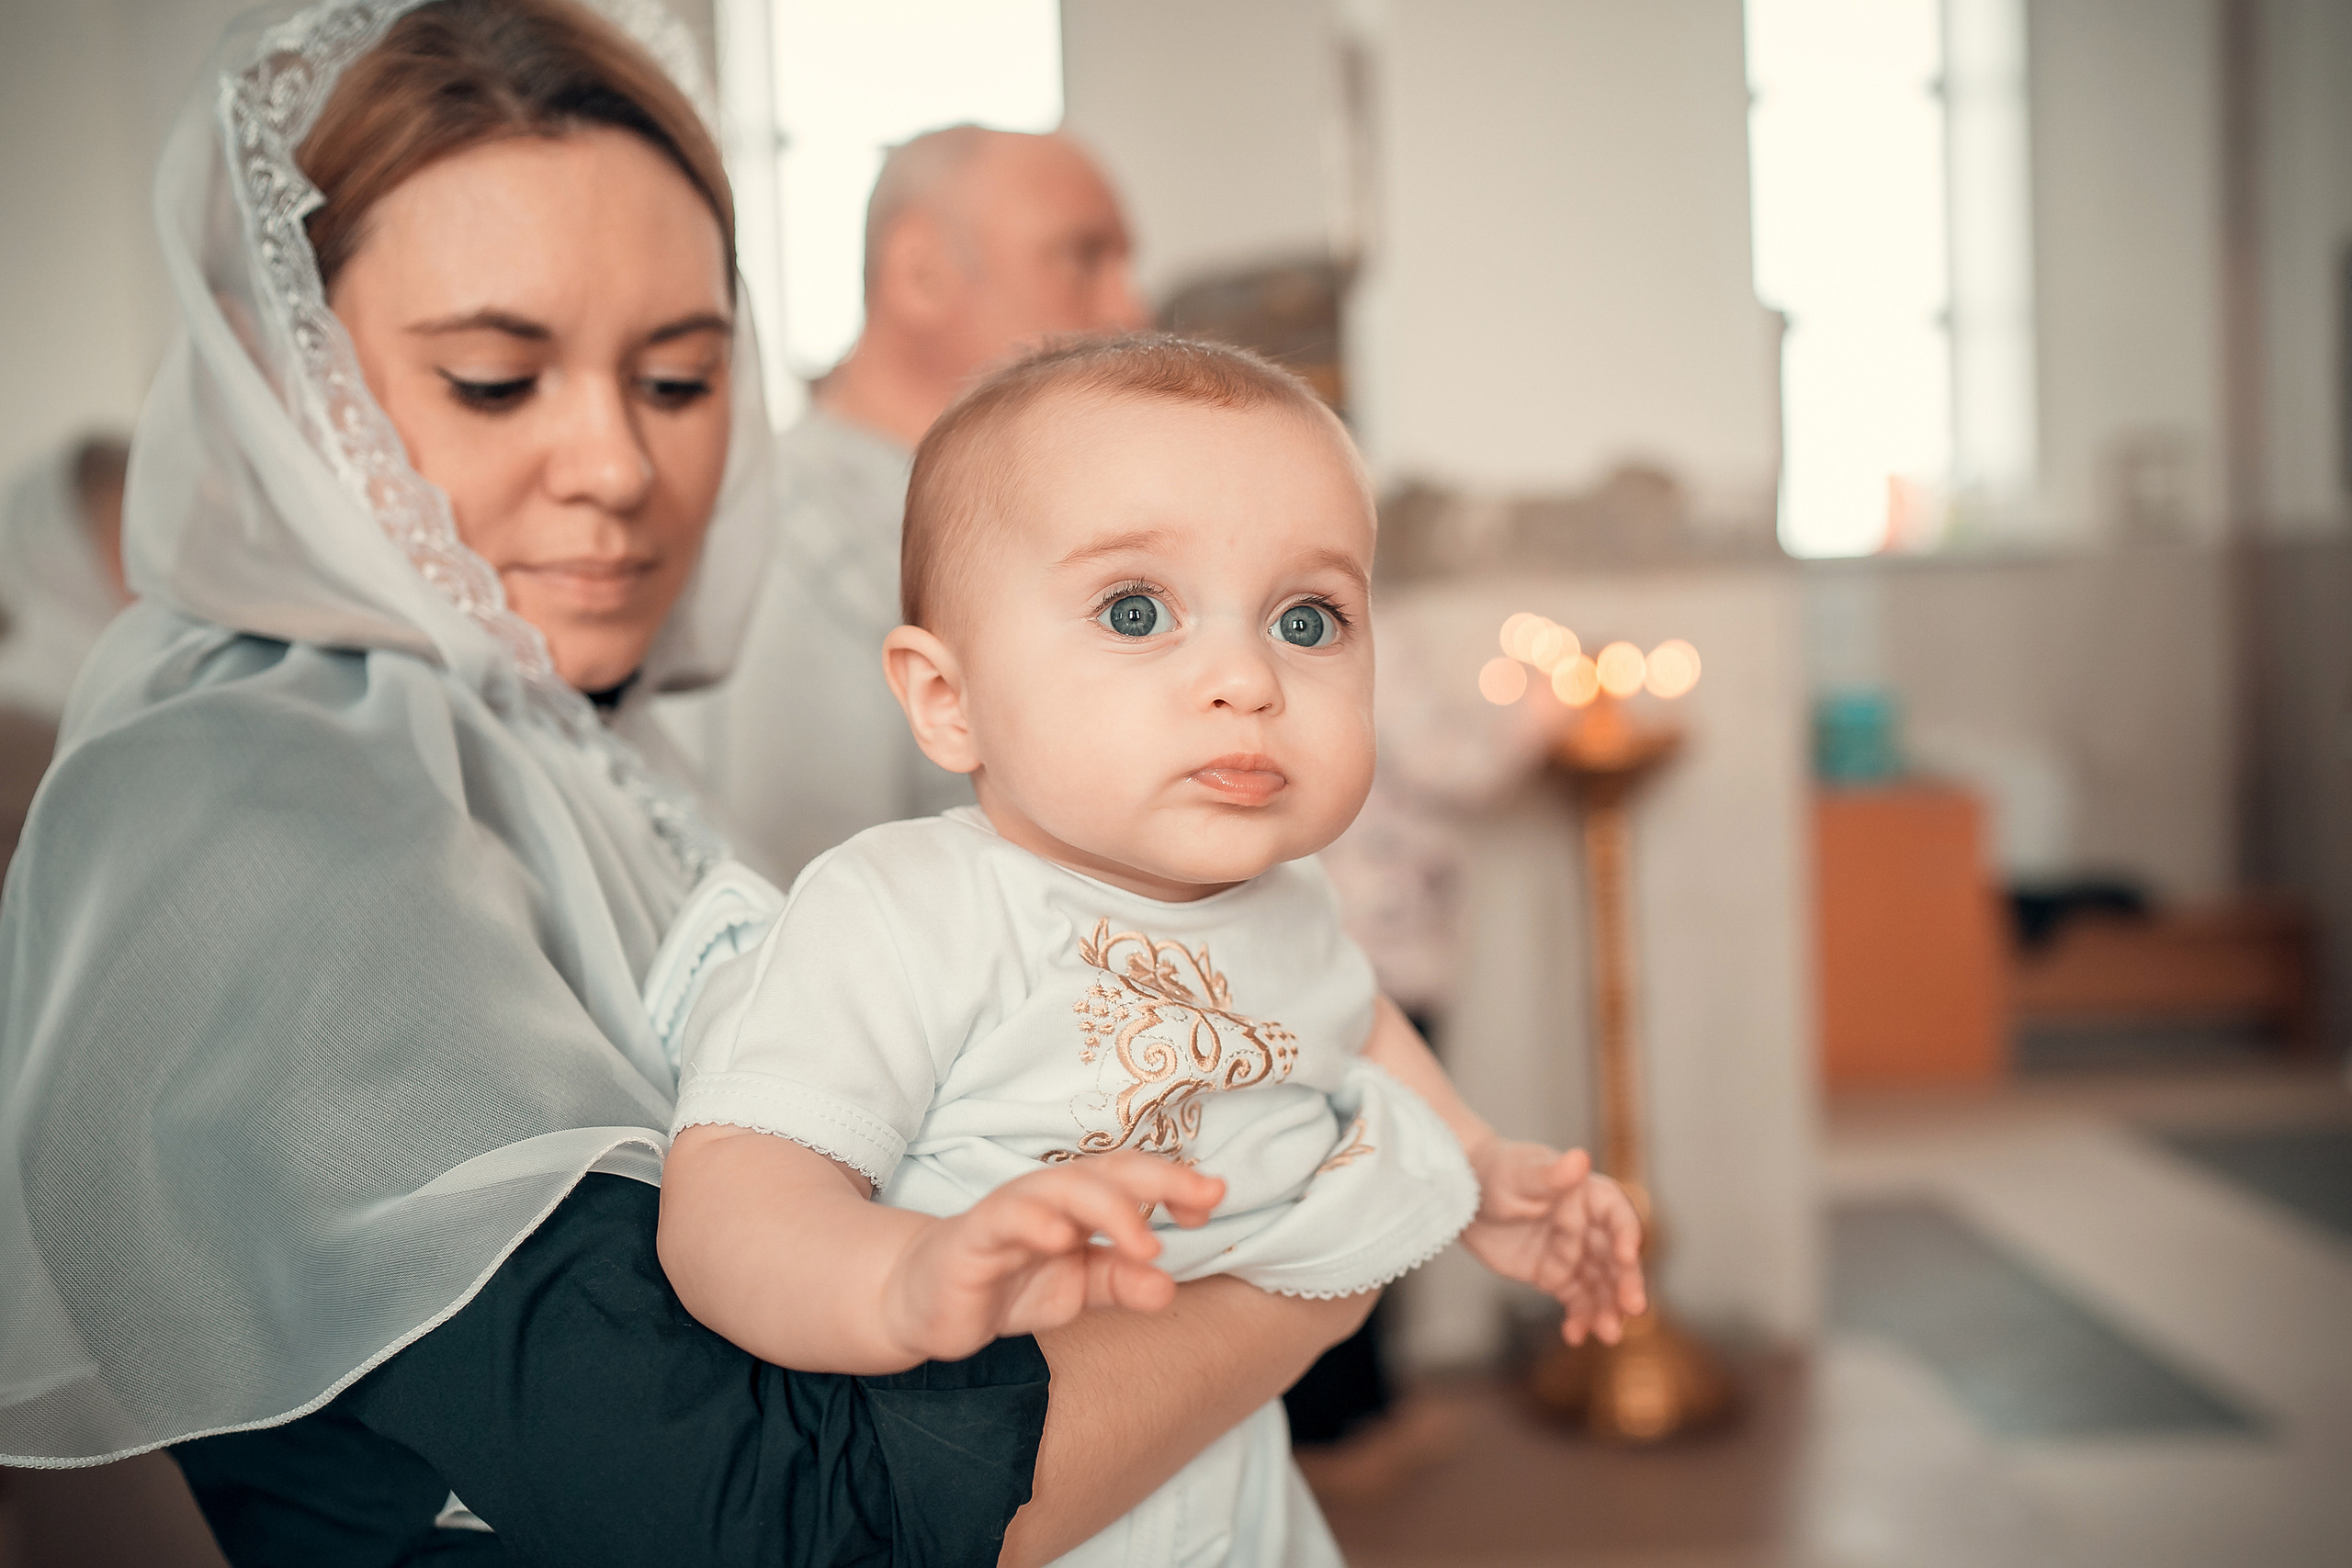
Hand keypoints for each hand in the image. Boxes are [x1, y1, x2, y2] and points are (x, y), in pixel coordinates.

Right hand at [879, 1153, 1225, 1364]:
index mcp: (1080, 1202)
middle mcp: (1049, 1196)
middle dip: (1157, 1181)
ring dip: (1107, 1208)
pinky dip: (1034, 1223)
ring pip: (1060, 1189)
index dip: (1175, 1183)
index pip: (1134, 1179)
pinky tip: (1061, 1237)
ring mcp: (1010, 1212)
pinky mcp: (971, 1237)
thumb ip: (1122, 1282)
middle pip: (1106, 1172)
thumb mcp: (1077, 1288)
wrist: (926, 1302)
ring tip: (1145, 1241)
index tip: (1214, 1200)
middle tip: (1201, 1203)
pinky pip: (1004, 1220)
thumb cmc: (1008, 1282)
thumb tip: (1170, 1287)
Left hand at [1459, 1141, 1645, 1345]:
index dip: (1627, 1233)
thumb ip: (1550, 1175)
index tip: (1628, 1255)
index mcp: (1587, 1195)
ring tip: (1609, 1334)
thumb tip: (1580, 1159)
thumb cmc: (1495, 1173)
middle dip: (1626, 1282)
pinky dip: (1579, 1319)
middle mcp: (1588, 1227)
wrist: (1464, 1197)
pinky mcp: (1556, 1276)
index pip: (1617, 1214)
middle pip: (1616, 1257)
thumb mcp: (1518, 1174)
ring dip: (1608, 1309)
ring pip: (1601, 1285)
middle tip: (1633, 1308)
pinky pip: (1576, 1301)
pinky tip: (1575, 1336)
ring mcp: (1573, 1254)